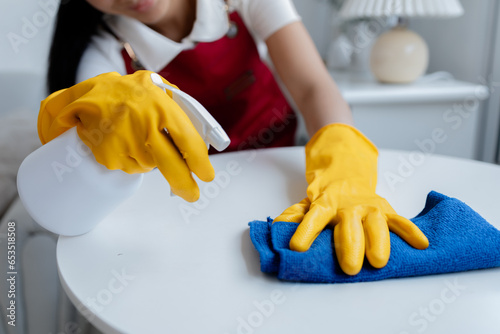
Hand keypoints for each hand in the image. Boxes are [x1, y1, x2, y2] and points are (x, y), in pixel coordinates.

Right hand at [38, 71, 213, 201]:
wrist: (88, 94)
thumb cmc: (130, 91)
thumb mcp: (158, 88)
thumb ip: (181, 106)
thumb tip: (202, 133)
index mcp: (161, 107)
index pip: (188, 140)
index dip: (200, 162)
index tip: (206, 175)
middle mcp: (144, 126)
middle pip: (171, 165)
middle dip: (184, 183)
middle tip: (192, 194)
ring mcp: (125, 143)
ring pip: (150, 166)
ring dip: (150, 158)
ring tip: (138, 136)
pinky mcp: (110, 156)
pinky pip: (131, 167)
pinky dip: (132, 159)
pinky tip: (124, 141)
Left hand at [274, 124, 428, 274]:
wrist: (346, 173)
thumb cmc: (325, 197)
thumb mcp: (306, 203)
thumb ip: (294, 215)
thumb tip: (278, 227)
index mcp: (325, 205)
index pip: (314, 218)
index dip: (305, 232)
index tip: (297, 248)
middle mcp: (348, 206)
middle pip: (349, 226)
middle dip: (350, 246)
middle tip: (350, 268)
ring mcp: (369, 207)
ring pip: (376, 224)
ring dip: (379, 242)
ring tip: (380, 261)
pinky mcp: (386, 209)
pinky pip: (400, 220)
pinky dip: (410, 231)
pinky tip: (421, 244)